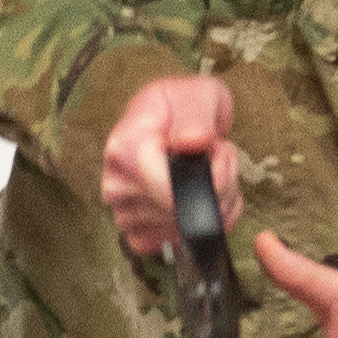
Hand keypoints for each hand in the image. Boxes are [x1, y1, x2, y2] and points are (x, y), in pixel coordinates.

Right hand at [98, 75, 236, 264]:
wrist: (171, 120)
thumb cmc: (182, 106)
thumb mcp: (197, 94)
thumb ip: (196, 116)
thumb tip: (194, 143)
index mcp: (124, 148)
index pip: (165, 188)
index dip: (208, 182)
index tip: (220, 155)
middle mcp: (117, 185)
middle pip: (183, 211)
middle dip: (220, 187)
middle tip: (217, 156)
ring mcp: (124, 214)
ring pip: (188, 229)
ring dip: (217, 204)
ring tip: (210, 172)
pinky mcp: (137, 234)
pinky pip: (182, 243)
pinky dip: (208, 224)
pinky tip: (206, 198)